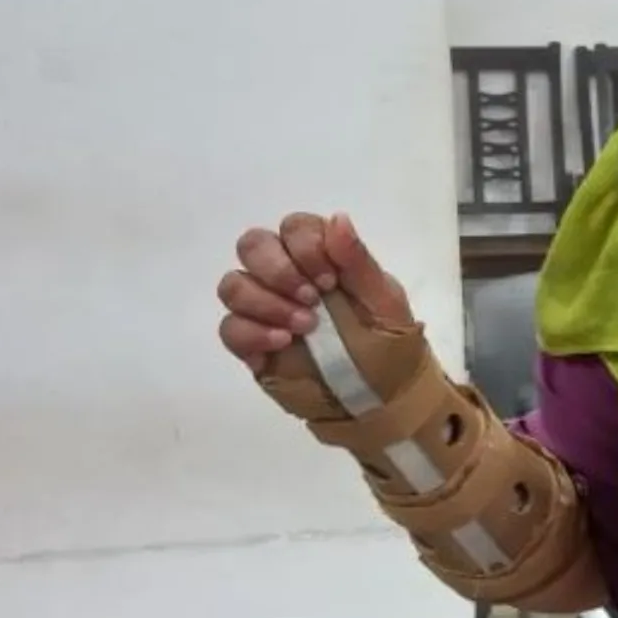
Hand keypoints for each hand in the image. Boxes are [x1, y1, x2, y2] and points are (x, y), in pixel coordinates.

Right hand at [216, 212, 414, 371]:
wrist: (383, 400)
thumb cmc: (388, 343)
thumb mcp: (384, 301)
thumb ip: (358, 260)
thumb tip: (338, 218)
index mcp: (319, 256)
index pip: (293, 228)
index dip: (304, 247)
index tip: (329, 281)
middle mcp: (285, 275)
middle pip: (253, 246)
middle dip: (277, 269)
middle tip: (310, 300)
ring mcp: (264, 309)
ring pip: (233, 284)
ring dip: (264, 302)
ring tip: (303, 328)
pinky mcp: (251, 345)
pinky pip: (229, 328)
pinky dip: (251, 332)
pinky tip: (282, 343)